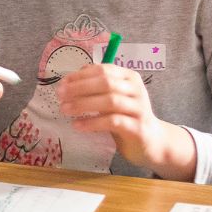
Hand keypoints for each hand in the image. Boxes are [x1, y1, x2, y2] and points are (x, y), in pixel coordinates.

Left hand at [57, 65, 194, 175]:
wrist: (152, 142)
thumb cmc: (125, 116)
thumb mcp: (112, 97)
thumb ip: (96, 87)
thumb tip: (67, 81)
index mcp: (129, 77)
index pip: (103, 70)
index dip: (80, 75)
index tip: (62, 83)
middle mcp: (137, 90)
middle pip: (105, 83)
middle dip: (79, 87)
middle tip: (59, 95)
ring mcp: (139, 109)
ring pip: (110, 101)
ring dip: (83, 104)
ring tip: (64, 109)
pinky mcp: (138, 128)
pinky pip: (113, 122)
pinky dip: (92, 122)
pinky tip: (77, 125)